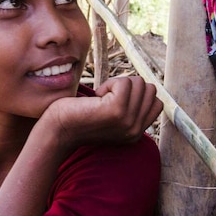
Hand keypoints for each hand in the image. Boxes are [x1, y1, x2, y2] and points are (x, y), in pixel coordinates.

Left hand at [41, 76, 162, 150]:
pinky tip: (97, 97)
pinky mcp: (117, 111)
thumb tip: (145, 85)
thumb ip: (131, 108)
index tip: (116, 102)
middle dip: (128, 86)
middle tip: (106, 99)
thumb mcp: (114, 117)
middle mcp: (136, 130)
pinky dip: (109, 83)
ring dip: (117, 84)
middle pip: (149, 89)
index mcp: (137, 133)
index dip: (137, 94)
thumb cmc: (81, 117)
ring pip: (138, 83)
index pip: (157, 102)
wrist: (58, 129)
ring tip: (101, 99)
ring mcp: (128, 121)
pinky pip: (124, 82)